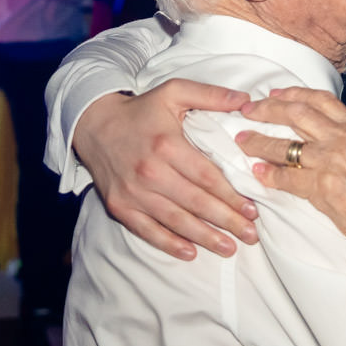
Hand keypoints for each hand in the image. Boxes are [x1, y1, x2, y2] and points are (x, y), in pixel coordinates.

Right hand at [74, 80, 256, 258]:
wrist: (93, 124)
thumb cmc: (140, 110)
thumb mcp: (174, 92)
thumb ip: (211, 95)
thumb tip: (246, 100)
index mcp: (167, 145)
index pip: (207, 177)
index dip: (232, 196)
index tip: (253, 210)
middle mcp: (150, 171)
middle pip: (196, 202)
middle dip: (226, 221)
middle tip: (250, 235)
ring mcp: (133, 192)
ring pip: (175, 220)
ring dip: (205, 237)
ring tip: (229, 248)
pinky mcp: (119, 206)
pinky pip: (147, 230)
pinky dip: (169, 244)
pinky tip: (190, 253)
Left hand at [237, 88, 345, 242]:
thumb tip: (329, 135)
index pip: (319, 99)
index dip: (292, 94)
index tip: (273, 94)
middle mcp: (342, 138)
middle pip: (295, 113)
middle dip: (267, 109)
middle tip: (248, 110)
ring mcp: (330, 161)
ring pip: (284, 146)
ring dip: (259, 143)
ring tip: (243, 141)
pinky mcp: (321, 186)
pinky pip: (287, 178)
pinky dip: (269, 175)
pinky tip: (259, 173)